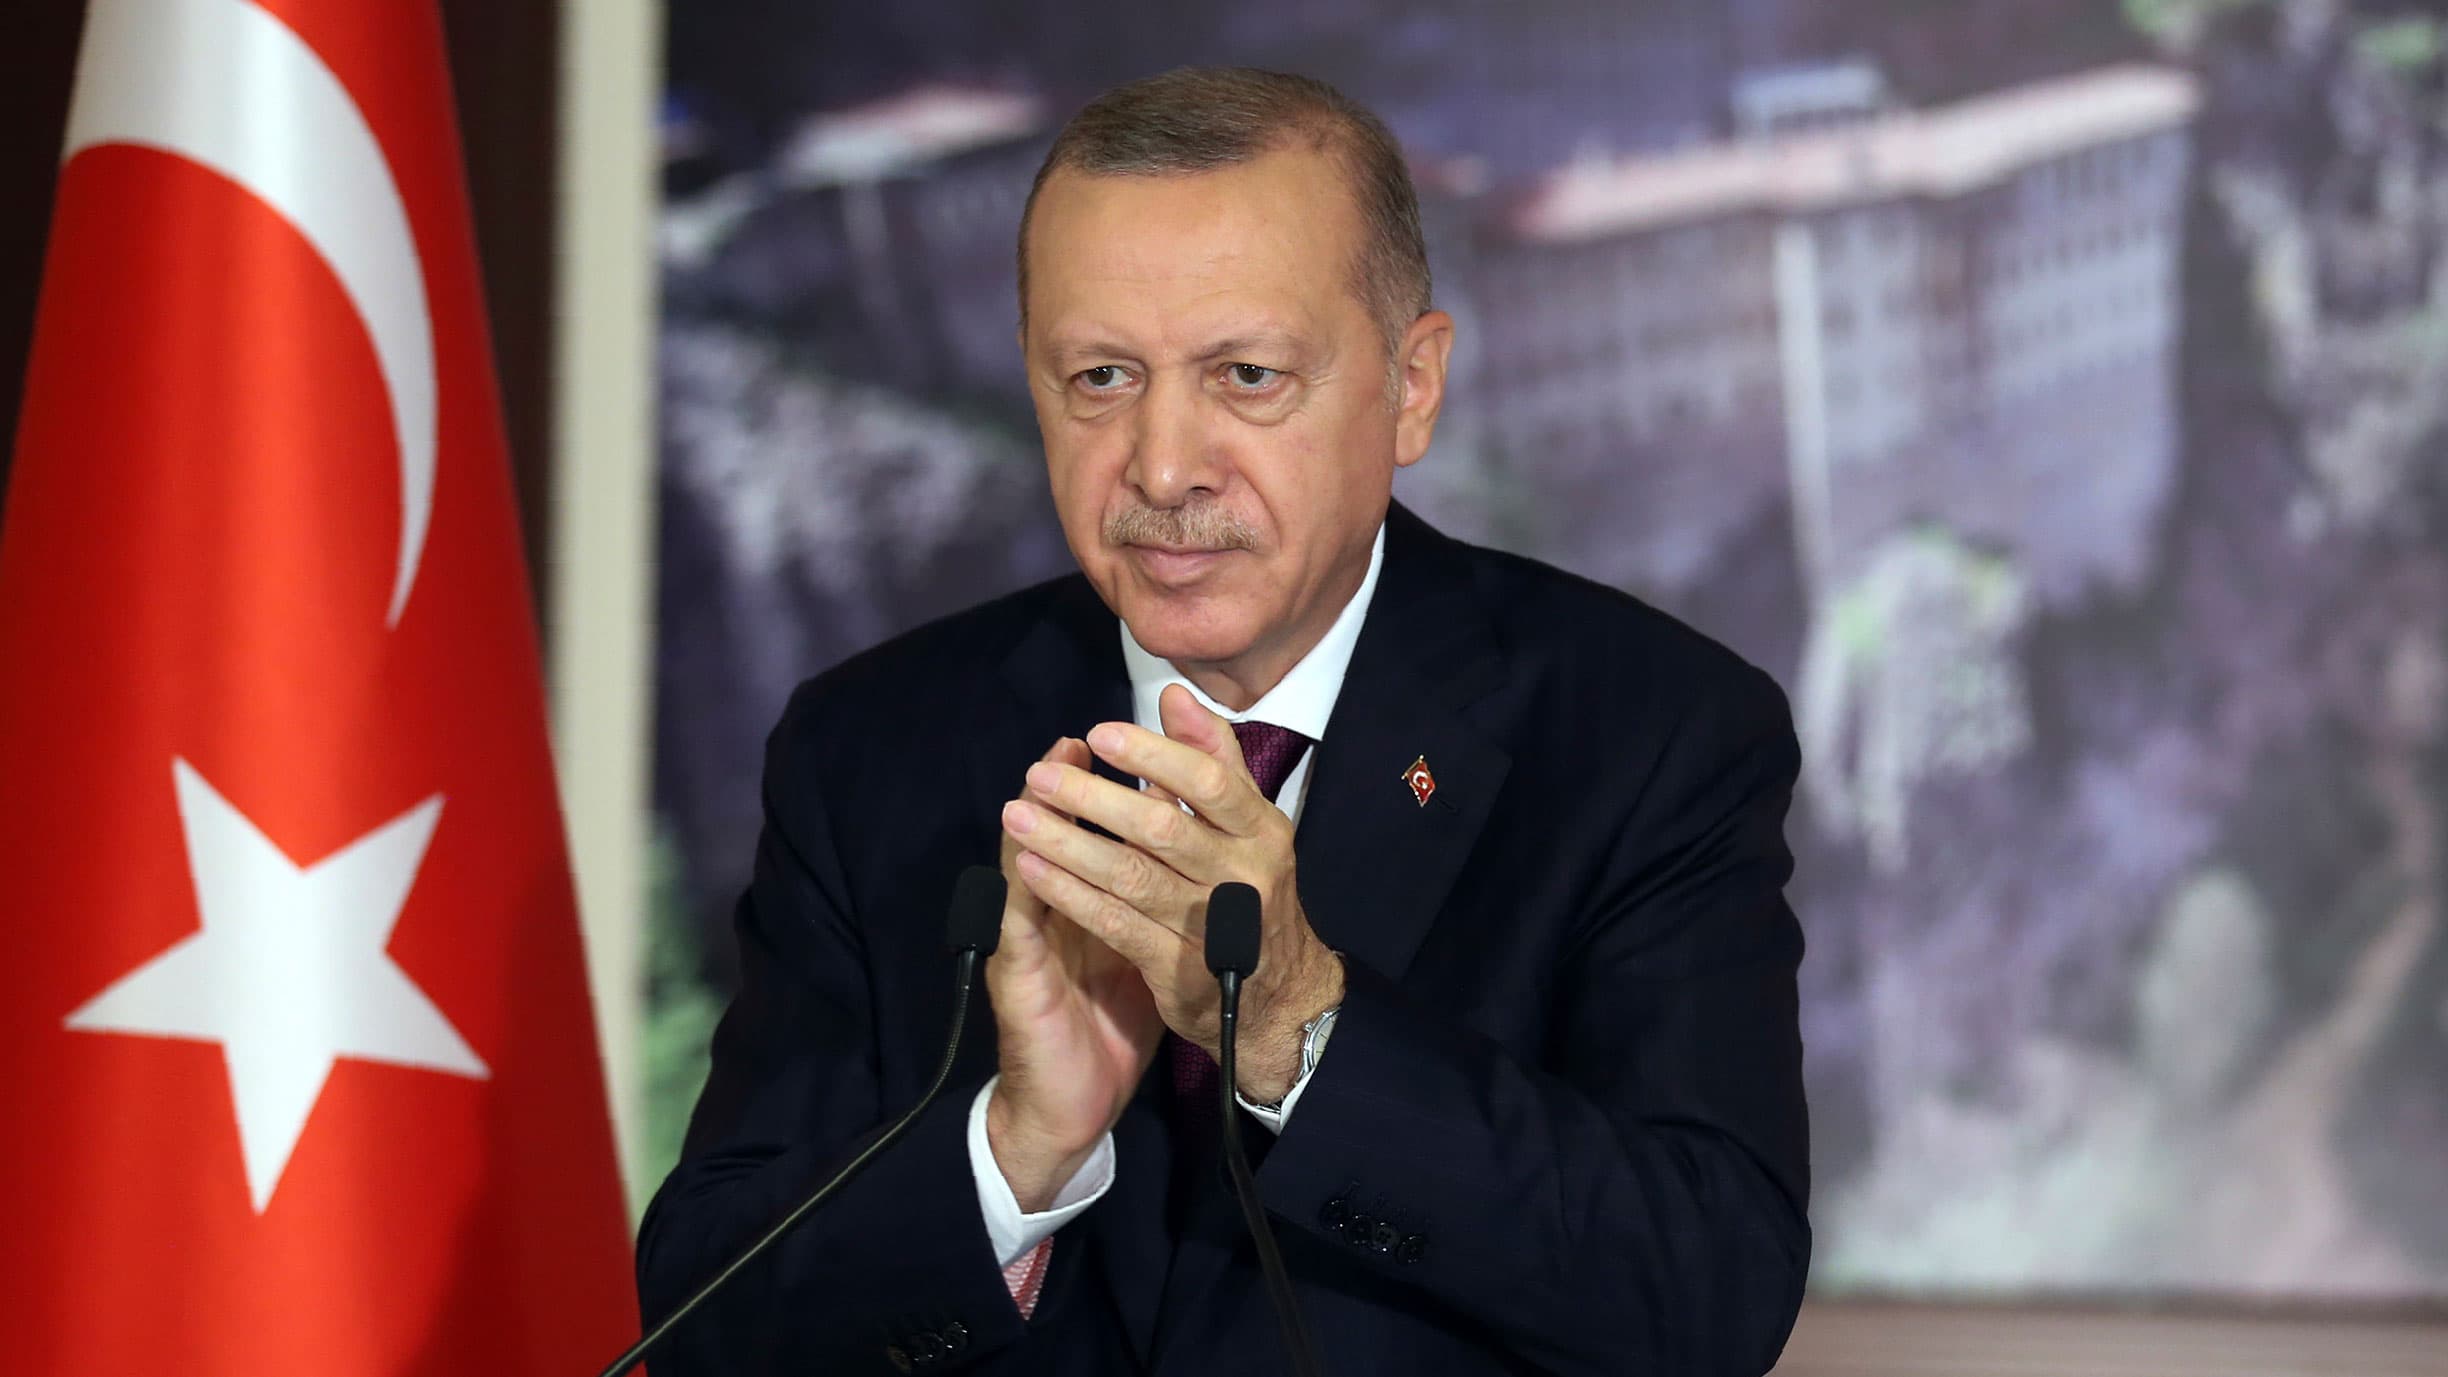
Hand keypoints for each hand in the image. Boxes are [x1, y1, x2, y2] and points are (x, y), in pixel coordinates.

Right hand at [984, 737, 1164, 1211]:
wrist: (1074, 1103)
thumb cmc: (1111, 1018)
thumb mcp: (1152, 943)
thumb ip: (1165, 887)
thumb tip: (1196, 838)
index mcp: (1085, 898)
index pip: (1094, 831)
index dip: (1113, 788)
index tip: (1134, 743)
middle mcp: (1048, 911)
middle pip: (1053, 833)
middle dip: (1072, 786)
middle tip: (1082, 743)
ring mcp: (1026, 939)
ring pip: (1025, 865)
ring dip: (1039, 819)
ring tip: (1046, 776)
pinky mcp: (1014, 975)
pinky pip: (1019, 922)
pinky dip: (1027, 885)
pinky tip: (1030, 858)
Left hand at [1001, 685, 1344, 1104]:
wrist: (1278, 999)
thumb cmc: (1251, 891)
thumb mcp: (1248, 824)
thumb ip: (1214, 759)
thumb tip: (1176, 696)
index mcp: (1261, 831)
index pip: (1209, 781)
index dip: (1152, 755)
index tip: (1097, 734)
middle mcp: (1243, 876)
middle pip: (1162, 828)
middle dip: (1094, 799)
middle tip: (1040, 776)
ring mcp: (1213, 925)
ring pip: (1130, 875)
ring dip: (1068, 844)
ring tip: (1019, 816)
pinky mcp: (1179, 967)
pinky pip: (1116, 923)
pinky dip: (1071, 894)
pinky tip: (1033, 870)